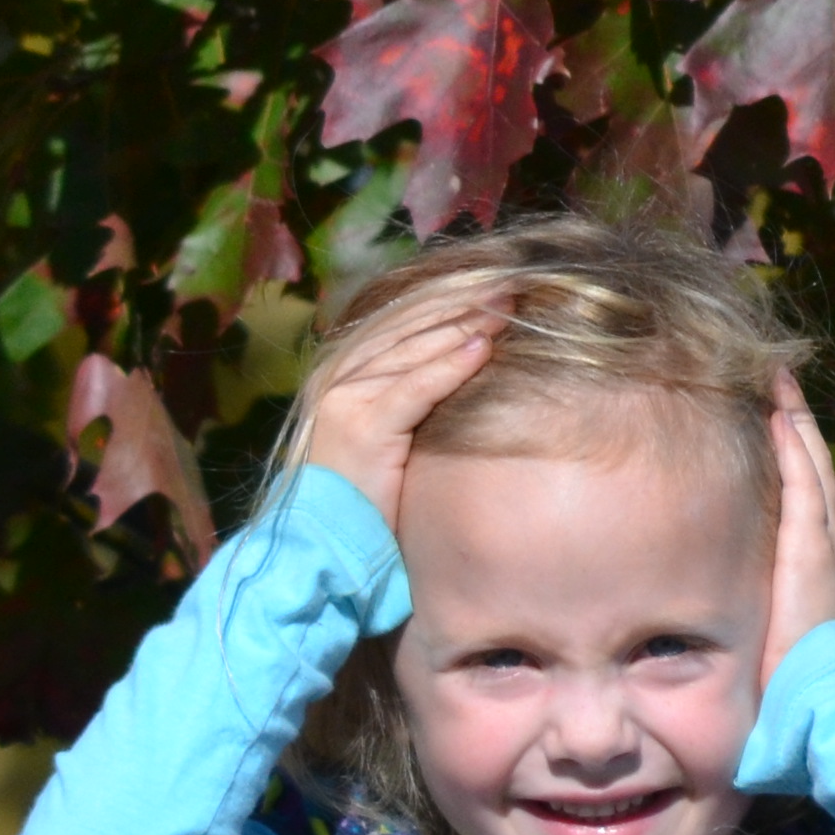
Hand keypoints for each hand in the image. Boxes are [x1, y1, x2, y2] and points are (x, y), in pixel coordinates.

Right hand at [298, 284, 507, 522]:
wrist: (327, 546)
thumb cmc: (365, 502)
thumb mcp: (388, 438)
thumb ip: (408, 399)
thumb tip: (460, 362)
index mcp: (342, 375)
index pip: (399, 325)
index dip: (445, 303)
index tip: (488, 288)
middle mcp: (339, 378)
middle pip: (408, 329)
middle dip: (460, 305)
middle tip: (507, 288)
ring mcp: (346, 399)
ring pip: (414, 350)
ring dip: (463, 325)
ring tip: (505, 309)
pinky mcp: (362, 426)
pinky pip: (416, 387)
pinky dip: (450, 366)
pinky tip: (482, 348)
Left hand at [762, 372, 834, 681]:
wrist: (834, 695)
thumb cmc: (806, 681)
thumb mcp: (793, 639)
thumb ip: (781, 614)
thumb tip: (760, 617)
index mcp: (831, 566)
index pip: (812, 501)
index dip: (799, 461)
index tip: (781, 429)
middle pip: (817, 472)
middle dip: (800, 428)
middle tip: (781, 385)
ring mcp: (829, 541)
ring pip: (812, 467)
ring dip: (797, 422)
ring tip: (779, 383)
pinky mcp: (812, 545)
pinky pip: (802, 482)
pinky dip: (793, 446)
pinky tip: (780, 414)